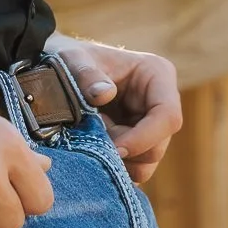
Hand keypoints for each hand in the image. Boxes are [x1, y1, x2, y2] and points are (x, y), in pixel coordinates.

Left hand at [46, 32, 181, 184]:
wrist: (60, 71)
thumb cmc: (71, 60)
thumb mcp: (73, 60)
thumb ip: (85, 74)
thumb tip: (104, 94)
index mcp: (157, 74)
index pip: (167, 116)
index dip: (143, 138)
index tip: (113, 147)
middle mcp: (161, 101)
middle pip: (158, 145)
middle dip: (123, 149)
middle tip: (91, 136)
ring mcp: (151, 125)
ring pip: (146, 162)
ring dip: (116, 159)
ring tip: (90, 136)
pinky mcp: (139, 142)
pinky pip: (133, 168)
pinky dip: (112, 164)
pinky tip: (93, 145)